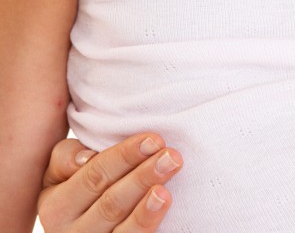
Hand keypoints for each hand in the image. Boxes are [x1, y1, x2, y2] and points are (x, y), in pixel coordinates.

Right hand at [38, 133, 180, 232]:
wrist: (81, 228)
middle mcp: (68, 229)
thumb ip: (66, 158)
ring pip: (121, 222)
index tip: (154, 139)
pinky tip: (164, 201)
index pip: (92, 175)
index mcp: (54, 205)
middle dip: (143, 174)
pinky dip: (147, 221)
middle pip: (110, 200)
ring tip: (171, 174)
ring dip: (149, 199)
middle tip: (171, 155)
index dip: (124, 156)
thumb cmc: (75, 190)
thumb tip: (85, 158)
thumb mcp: (60, 175)